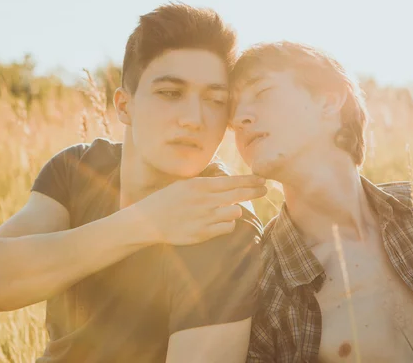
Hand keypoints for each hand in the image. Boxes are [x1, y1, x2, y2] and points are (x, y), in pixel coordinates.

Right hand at [132, 175, 267, 244]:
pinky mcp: (203, 233)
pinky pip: (227, 227)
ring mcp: (204, 217)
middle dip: (255, 191)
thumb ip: (206, 185)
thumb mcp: (184, 186)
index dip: (250, 180)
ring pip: (236, 211)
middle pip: (239, 194)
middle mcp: (204, 200)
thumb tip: (227, 183)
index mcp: (199, 185)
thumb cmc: (166, 201)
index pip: (232, 181)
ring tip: (229, 208)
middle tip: (265, 189)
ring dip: (236, 209)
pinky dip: (227, 224)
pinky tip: (220, 221)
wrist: (147, 222)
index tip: (262, 179)